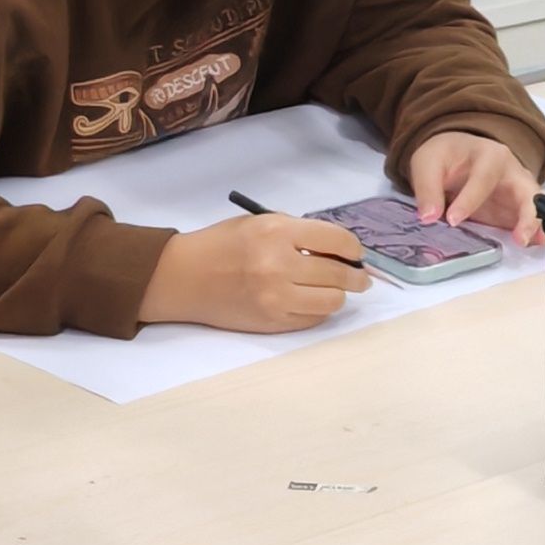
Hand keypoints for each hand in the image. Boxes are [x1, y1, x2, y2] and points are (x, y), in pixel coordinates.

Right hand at [142, 213, 370, 333]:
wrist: (183, 277)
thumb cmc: (222, 244)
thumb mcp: (260, 223)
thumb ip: (299, 232)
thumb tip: (339, 249)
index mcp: (277, 232)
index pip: (337, 240)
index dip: (353, 248)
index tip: (355, 253)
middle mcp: (279, 265)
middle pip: (339, 274)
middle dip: (357, 275)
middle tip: (360, 277)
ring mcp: (276, 297)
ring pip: (333, 301)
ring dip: (339, 295)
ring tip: (336, 290)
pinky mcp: (272, 321)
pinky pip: (313, 319)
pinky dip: (319, 310)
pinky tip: (312, 301)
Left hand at [410, 129, 544, 244]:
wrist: (455, 154)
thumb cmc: (445, 156)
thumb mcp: (427, 164)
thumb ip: (427, 189)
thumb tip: (429, 217)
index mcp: (489, 155)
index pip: (483, 179)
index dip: (469, 201)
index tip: (452, 220)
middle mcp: (511, 171)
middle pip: (527, 191)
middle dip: (527, 215)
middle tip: (520, 238)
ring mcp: (518, 190)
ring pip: (536, 206)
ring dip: (536, 226)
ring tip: (532, 244)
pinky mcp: (517, 208)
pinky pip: (532, 219)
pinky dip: (536, 232)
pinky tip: (535, 246)